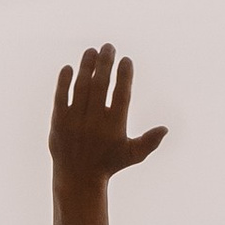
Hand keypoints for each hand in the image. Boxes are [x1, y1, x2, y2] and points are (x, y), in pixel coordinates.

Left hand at [50, 46, 167, 185]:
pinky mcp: (58, 122)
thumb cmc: (109, 164)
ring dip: (86, 66)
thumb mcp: (132, 155)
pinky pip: (61, 97)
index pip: (121, 95)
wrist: (78, 178)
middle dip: (105, 63)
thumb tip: (165, 128)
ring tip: (91, 51)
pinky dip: (64, 81)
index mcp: (114, 127)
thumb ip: (148, 142)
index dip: (124, 76)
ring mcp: (75, 121)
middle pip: (100, 85)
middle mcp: (94, 122)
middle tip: (109, 47)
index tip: (126, 60)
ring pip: (81, 87)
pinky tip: (69, 67)